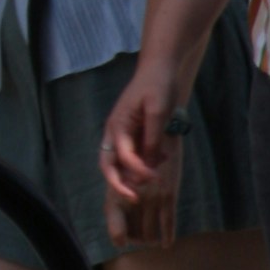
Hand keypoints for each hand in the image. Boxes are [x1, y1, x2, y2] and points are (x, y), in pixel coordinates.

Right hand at [100, 65, 184, 217]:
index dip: (138, 170)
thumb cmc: (158, 85)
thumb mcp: (158, 109)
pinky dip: (143, 164)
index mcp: (117, 125)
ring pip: (118, 164)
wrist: (160, 70)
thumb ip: (152, 136)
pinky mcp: (132, 136)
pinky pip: (132, 157)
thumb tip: (149, 161)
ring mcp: (122, 135)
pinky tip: (161, 161)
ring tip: (154, 178)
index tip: (154, 177)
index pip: (122, 156)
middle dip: (119, 184)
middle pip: (108, 166)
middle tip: (134, 199)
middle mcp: (114, 133)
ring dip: (133, 175)